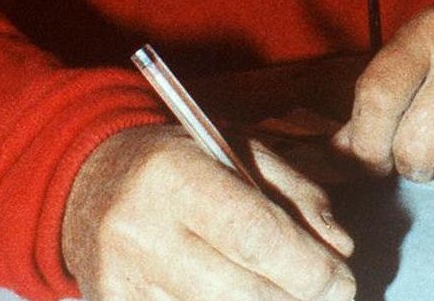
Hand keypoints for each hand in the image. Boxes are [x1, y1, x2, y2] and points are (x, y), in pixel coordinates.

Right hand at [62, 124, 354, 300]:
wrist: (90, 184)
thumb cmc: (178, 161)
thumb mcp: (238, 147)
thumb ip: (295, 190)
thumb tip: (339, 246)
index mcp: (175, 176)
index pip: (253, 234)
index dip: (307, 266)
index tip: (343, 279)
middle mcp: (143, 234)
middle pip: (240, 293)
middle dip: (298, 300)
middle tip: (331, 294)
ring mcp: (124, 285)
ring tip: (290, 294)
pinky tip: (247, 297)